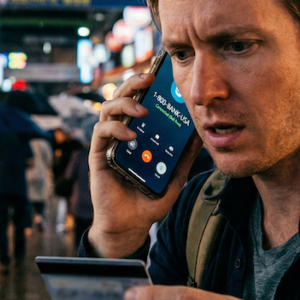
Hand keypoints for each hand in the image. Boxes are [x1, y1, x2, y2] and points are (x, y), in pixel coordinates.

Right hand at [88, 73, 201, 257]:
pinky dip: (115, 128)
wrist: (130, 225)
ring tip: (142, 111)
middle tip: (149, 79)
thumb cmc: (148, 199)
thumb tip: (201, 133)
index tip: (161, 73)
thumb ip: (184, 156)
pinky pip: (101, 132)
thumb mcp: (174, 176)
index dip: (146, 84)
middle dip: (134, 83)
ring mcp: (109, 142)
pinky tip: (130, 135)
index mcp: (139, 132)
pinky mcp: (98, 155)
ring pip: (108, 108)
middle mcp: (122, 132)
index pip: (140, 100)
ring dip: (125, 104)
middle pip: (122, 96)